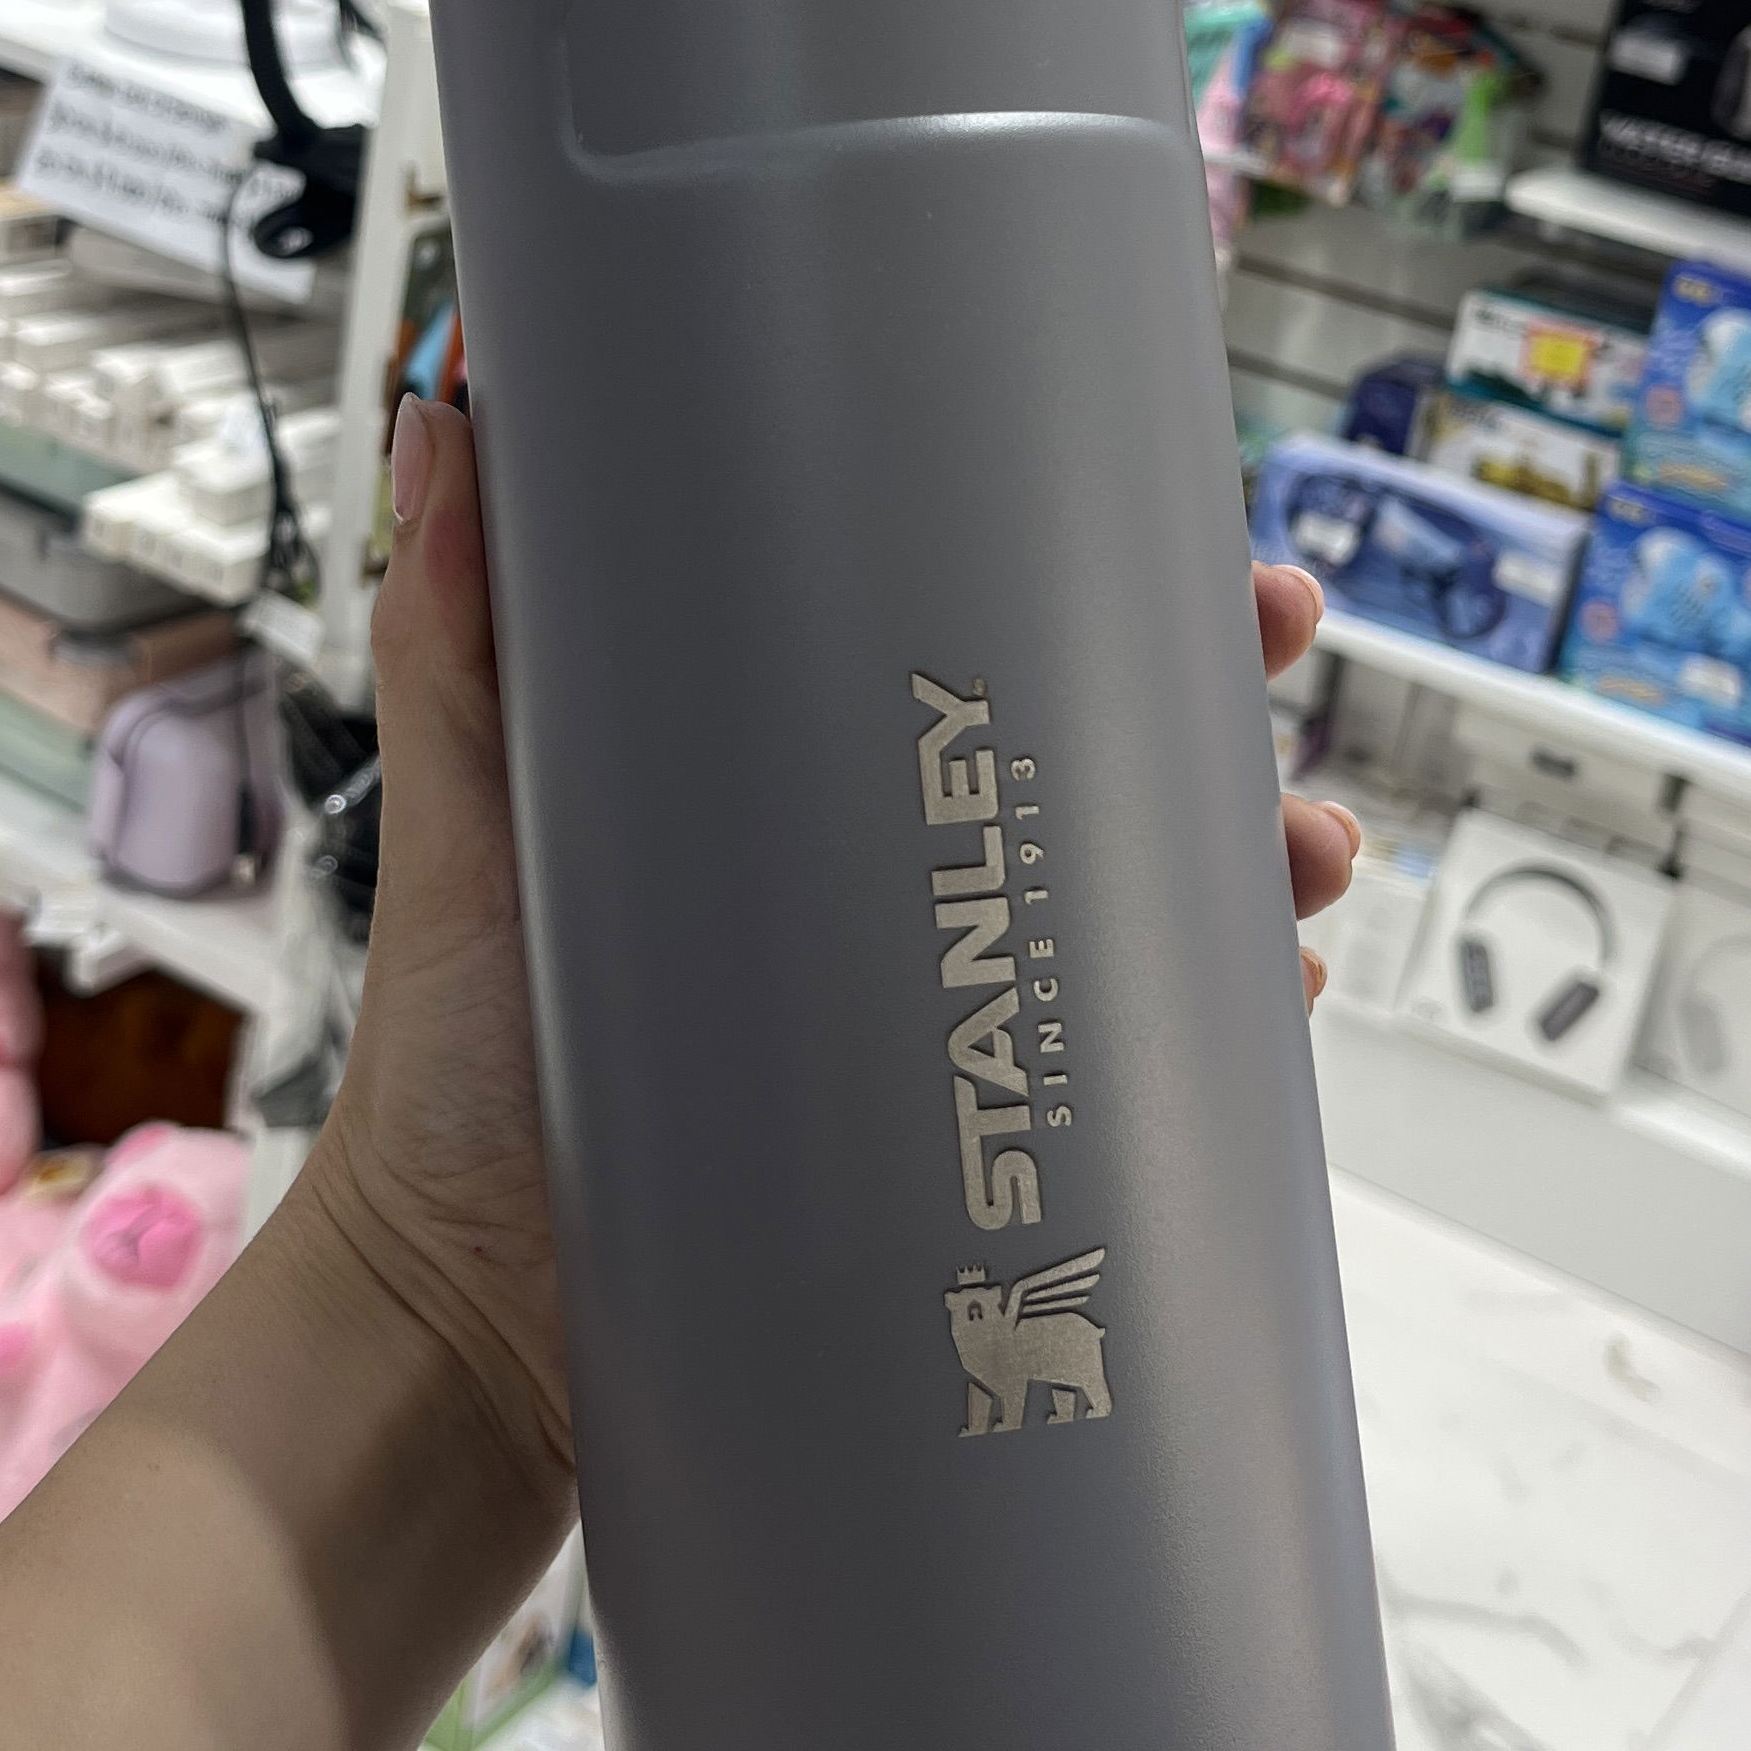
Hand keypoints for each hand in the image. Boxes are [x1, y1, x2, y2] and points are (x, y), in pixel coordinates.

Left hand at [305, 403, 1359, 1508]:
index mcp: (781, 779)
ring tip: (1302, 853)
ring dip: (1252, 859)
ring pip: (1135, 904)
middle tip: (1271, 642)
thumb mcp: (469, 819)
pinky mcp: (956, 1146)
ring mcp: (926, 1012)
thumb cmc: (452, 1073)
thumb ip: (455, 634)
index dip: (1078, 574)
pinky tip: (1276, 1005)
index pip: (957, 641)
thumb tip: (448, 418)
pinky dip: (1218, 1031)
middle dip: (1211, 692)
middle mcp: (871, 883)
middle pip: (1083, 753)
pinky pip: (1125, 1074)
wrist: (467, 1331)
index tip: (1169, 522)